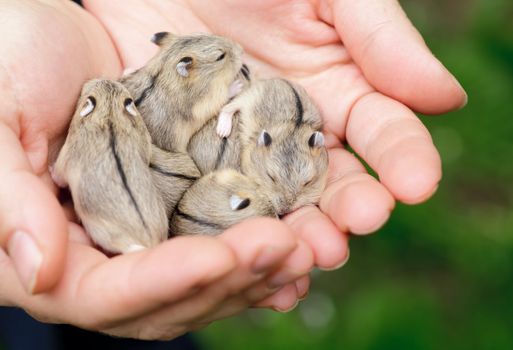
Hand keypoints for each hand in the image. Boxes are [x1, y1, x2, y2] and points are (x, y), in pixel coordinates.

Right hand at [0, 0, 312, 338]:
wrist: (48, 39)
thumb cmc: (5, 62)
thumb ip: (7, 197)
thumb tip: (38, 270)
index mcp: (50, 248)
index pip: (106, 293)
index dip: (162, 281)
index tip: (215, 258)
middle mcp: (102, 255)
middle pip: (168, 298)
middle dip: (227, 278)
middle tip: (283, 248)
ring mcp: (145, 234)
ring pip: (204, 279)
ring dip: (256, 271)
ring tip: (307, 249)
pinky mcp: (176, 209)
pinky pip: (221, 241)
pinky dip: (258, 249)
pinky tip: (298, 241)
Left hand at [82, 0, 465, 267]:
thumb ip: (380, 39)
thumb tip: (446, 97)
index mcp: (336, 93)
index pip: (382, 134)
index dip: (403, 159)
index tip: (417, 184)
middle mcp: (293, 133)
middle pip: (329, 183)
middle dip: (348, 207)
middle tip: (358, 226)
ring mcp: (240, 153)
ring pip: (274, 204)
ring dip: (294, 232)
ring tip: (306, 256)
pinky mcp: (189, 164)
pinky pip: (211, 204)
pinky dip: (228, 235)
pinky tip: (242, 256)